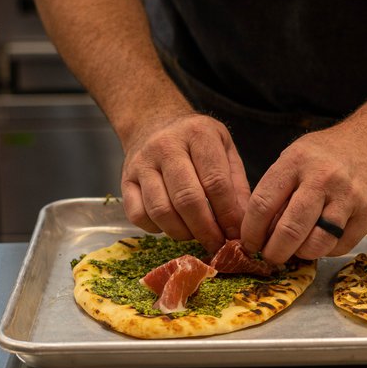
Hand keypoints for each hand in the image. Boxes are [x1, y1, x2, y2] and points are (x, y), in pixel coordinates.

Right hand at [120, 111, 250, 253]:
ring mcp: (142, 163)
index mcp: (198, 134)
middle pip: (187, 199)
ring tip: (196, 236)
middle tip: (217, 244)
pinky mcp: (125, 181)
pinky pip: (139, 215)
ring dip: (182, 233)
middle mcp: (166, 146)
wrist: (153, 123)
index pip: (215, 182)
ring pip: (161, 211)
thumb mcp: (225, 150)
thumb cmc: (195, 141)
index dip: (228, 214)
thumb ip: (236, 184)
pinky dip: (157, 229)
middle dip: (206, 230)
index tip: (236, 234)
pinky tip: (172, 226)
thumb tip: (242, 223)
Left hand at [239, 119, 366, 262]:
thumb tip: (260, 230)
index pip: (263, 205)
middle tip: (271, 256)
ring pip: (316, 244)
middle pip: (289, 230)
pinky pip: (340, 246)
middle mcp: (322, 178)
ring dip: (301, 254)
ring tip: (297, 250)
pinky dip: (327, 250)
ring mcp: (348, 196)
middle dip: (274, 252)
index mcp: (296, 162)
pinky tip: (323, 239)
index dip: (251, 232)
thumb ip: (279, 188)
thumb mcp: (297, 156)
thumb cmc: (330, 152)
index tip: (249, 243)